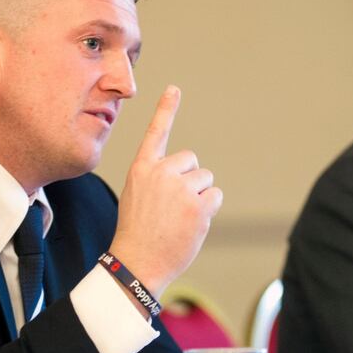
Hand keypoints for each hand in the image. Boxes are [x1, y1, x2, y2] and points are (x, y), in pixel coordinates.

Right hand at [110, 85, 222, 296]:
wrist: (136, 263)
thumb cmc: (137, 235)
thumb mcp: (137, 197)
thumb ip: (157, 180)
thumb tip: (188, 176)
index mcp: (142, 168)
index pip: (156, 133)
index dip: (166, 110)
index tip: (174, 89)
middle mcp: (161, 172)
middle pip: (192, 161)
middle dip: (190, 181)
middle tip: (174, 207)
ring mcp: (180, 188)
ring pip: (206, 179)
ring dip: (199, 197)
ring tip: (179, 219)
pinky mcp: (198, 205)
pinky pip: (215, 196)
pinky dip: (209, 210)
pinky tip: (191, 225)